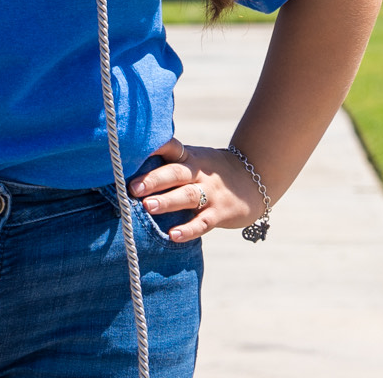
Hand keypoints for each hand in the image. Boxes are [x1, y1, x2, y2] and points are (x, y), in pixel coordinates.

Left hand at [127, 137, 265, 242]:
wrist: (252, 179)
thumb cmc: (210, 171)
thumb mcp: (194, 159)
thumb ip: (169, 163)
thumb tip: (130, 167)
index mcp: (188, 157)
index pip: (171, 148)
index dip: (154, 146)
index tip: (134, 149)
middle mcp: (198, 173)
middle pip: (175, 173)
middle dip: (154, 179)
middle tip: (133, 187)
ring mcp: (210, 193)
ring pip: (187, 196)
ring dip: (167, 201)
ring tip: (148, 207)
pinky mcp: (220, 213)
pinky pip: (202, 222)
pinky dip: (188, 229)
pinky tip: (173, 235)